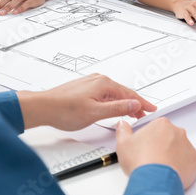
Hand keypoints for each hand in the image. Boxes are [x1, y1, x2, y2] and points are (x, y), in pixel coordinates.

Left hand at [18, 73, 156, 130]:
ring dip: (124, 103)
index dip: (143, 103)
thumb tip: (135, 104)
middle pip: (123, 93)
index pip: (130, 94)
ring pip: (114, 93)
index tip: (152, 109)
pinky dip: (114, 101)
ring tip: (132, 113)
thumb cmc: (64, 110)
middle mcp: (99, 80)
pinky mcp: (86, 88)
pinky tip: (114, 107)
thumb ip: (118, 108)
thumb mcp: (95, 112)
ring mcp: (92, 83)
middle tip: (144, 114)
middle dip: (135, 104)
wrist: (43, 107)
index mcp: (104, 84)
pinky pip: (106, 93)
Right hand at [116, 117, 195, 188]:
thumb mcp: (123, 144)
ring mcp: (188, 145)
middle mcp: (176, 132)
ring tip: (167, 165)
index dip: (150, 138)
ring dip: (178, 153)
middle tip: (154, 157)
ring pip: (184, 146)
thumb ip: (123, 131)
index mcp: (161, 124)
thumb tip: (122, 125)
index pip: (157, 127)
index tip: (146, 145)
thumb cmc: (141, 161)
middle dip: (164, 145)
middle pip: (171, 135)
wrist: (154, 178)